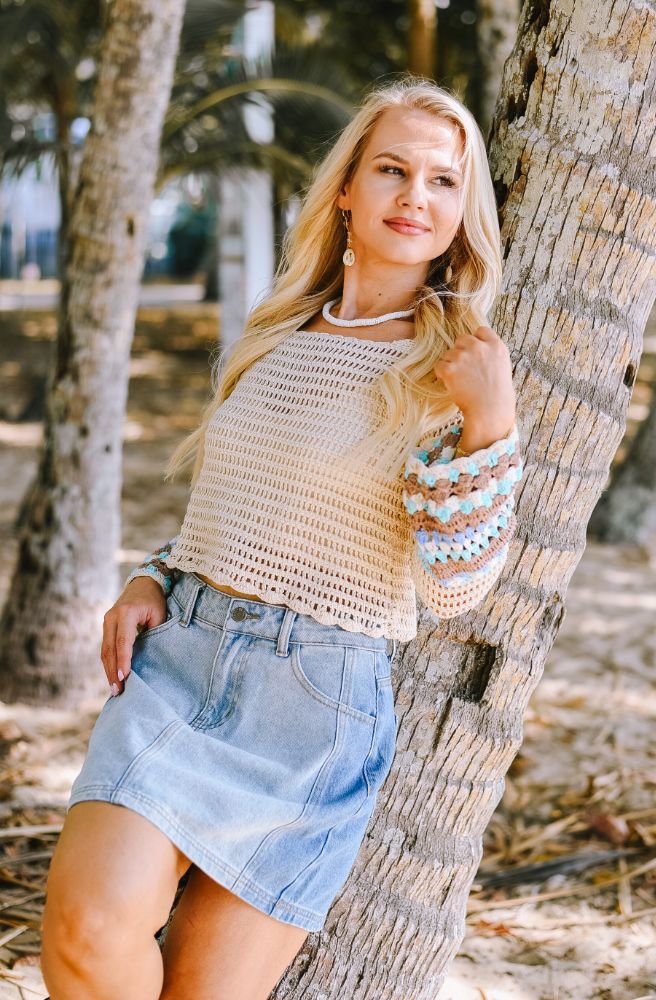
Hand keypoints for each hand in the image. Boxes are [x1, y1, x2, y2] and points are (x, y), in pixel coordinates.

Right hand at [101, 577, 166, 695]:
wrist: (143, 583)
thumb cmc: (154, 600)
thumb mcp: (159, 614)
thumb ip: (154, 634)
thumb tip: (148, 659)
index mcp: (126, 613)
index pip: (123, 641)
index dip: (123, 661)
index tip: (123, 677)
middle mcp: (111, 617)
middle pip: (109, 649)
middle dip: (112, 671)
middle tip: (117, 691)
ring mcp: (106, 621)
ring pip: (104, 651)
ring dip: (108, 670)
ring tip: (114, 689)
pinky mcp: (106, 627)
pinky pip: (106, 648)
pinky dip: (109, 663)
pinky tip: (113, 677)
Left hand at [433, 325, 515, 434]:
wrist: (490, 411)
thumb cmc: (497, 394)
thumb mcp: (502, 366)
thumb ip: (490, 353)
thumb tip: (476, 348)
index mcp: (496, 346)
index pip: (481, 330)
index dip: (476, 340)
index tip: (475, 353)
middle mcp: (479, 347)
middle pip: (461, 339)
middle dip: (461, 351)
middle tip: (465, 369)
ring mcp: (463, 357)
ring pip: (448, 353)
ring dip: (451, 364)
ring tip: (461, 380)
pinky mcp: (450, 369)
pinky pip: (439, 366)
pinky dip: (443, 374)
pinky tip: (452, 384)